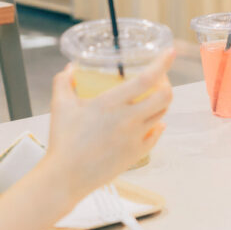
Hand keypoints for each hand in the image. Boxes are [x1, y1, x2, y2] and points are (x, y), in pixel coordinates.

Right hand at [43, 51, 173, 198]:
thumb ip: (64, 82)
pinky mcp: (137, 154)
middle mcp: (128, 119)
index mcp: (112, 103)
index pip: (147, 79)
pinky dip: (158, 125)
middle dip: (166, 84)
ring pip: (162, 114)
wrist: (66, 177)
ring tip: (152, 98)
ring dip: (161, 103)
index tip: (170, 52)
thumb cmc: (63, 141)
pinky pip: (156, 135)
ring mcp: (135, 138)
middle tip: (159, 79)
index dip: (163, 63)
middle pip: (165, 96)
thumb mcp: (59, 106)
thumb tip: (71, 68)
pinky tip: (153, 122)